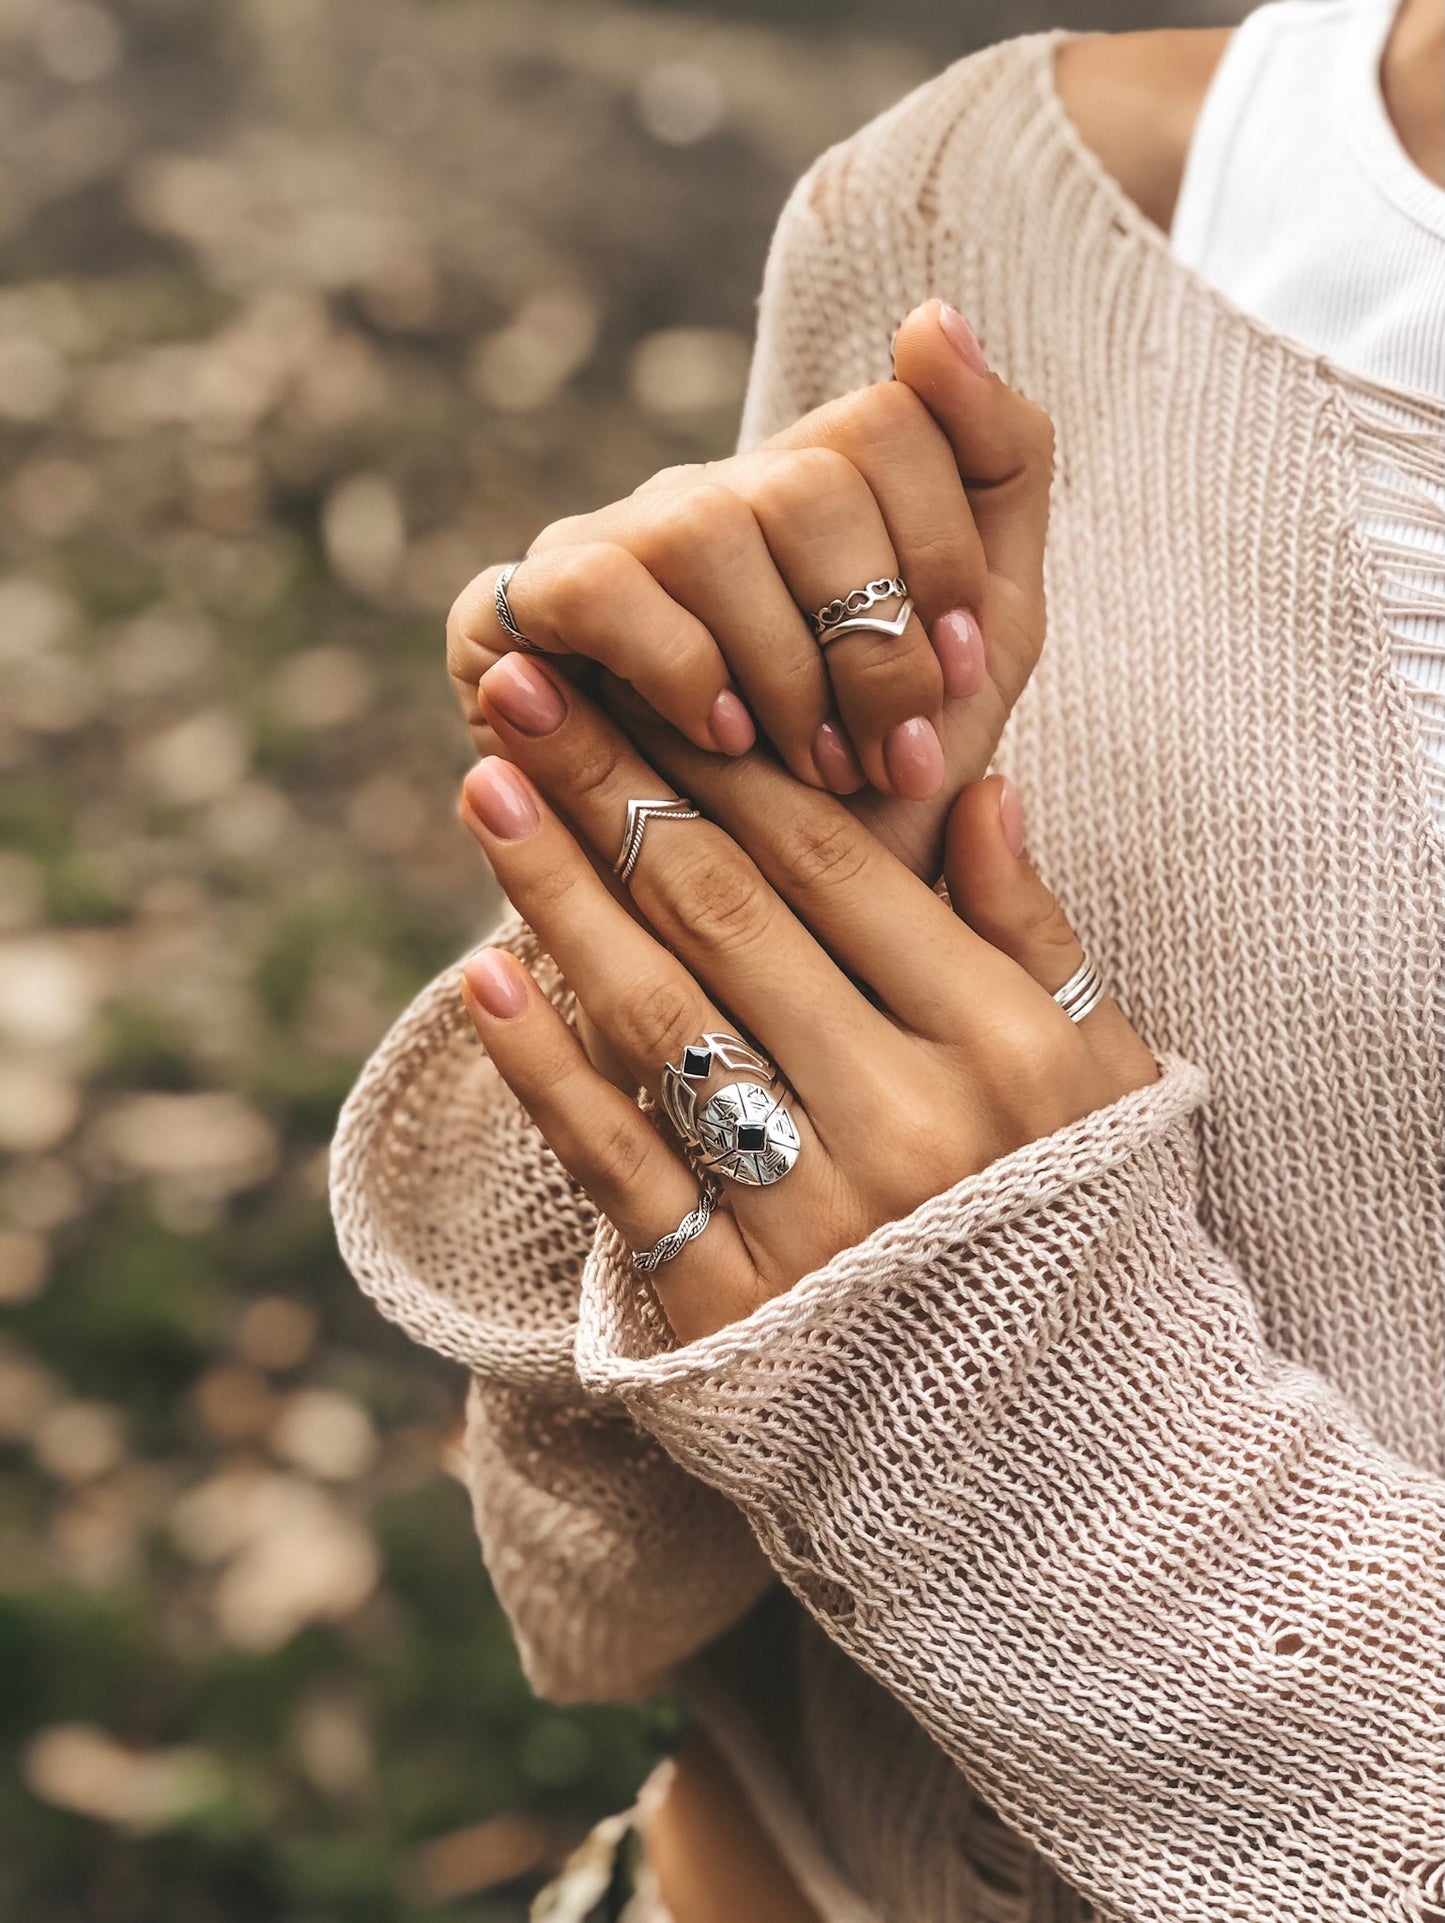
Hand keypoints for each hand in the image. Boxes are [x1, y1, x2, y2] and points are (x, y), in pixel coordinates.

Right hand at [446, 299, 1053, 876]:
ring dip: (787, 673)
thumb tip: (932, 313)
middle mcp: (714, 492)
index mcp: (821, 484)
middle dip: (873, 641)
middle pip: (810, 476)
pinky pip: (603, 588)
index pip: (894, 417)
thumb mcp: (972, 643)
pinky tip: (723, 744)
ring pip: (714, 528)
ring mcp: (612, 540)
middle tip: (892, 759)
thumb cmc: (870, 784)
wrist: (762, 924)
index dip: (943, 551)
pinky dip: (681, 672)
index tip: (957, 677)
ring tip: (815, 772)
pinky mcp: (517, 611)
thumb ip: (994, 478)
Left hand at [457, 663, 1155, 1343]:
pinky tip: (483, 977)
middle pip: (731, 918)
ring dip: (558, 895)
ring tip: (487, 791)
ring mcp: (815, 1219)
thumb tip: (979, 780)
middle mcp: (911, 1122)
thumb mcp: (1102, 1076)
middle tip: (525, 691)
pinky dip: (543, 1071)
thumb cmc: (1073, 1229)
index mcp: (1005, 1046)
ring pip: (661, 1022)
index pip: (839, 868)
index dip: (726, 763)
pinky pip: (619, 1168)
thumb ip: (1038, 929)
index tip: (642, 682)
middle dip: (614, 788)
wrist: (1054, 1454)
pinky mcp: (731, 1309)